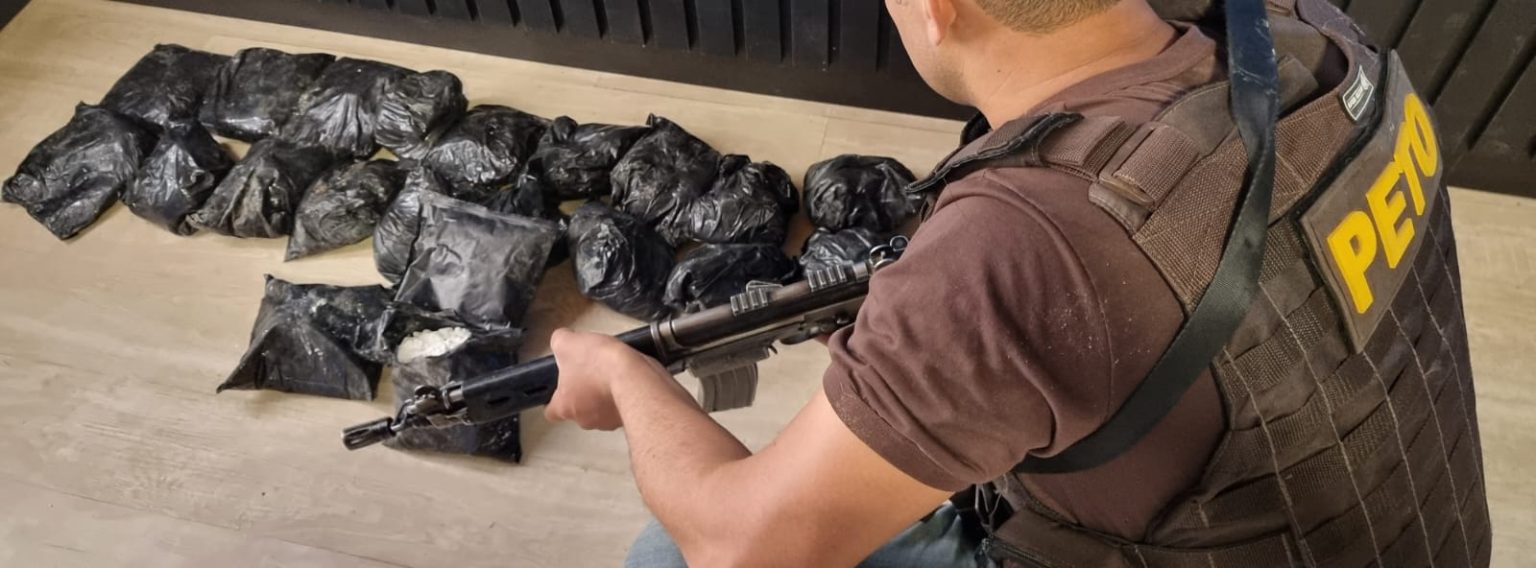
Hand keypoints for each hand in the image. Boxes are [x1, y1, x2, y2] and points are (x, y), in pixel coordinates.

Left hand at [544, 328, 670, 430]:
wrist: (633, 378)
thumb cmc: (598, 366)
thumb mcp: (567, 343)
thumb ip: (559, 342)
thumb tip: (562, 340)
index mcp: (565, 406)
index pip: (552, 411)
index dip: (557, 398)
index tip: (562, 387)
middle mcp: (585, 419)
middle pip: (580, 408)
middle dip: (586, 391)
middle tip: (592, 370)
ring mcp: (609, 421)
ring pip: (603, 408)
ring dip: (607, 393)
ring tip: (613, 370)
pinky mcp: (630, 416)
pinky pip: (625, 406)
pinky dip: (626, 394)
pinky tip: (628, 376)